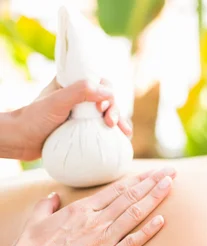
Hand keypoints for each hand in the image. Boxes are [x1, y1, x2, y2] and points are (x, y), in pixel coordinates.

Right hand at [8, 167, 175, 245]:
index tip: (154, 172)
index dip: (139, 179)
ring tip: (170, 186)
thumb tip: (53, 195)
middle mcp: (96, 221)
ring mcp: (102, 240)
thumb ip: (47, 205)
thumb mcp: (37, 220)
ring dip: (154, 198)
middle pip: (131, 196)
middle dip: (153, 183)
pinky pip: (131, 243)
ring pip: (134, 214)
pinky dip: (148, 231)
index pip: (117, 189)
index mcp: (82, 209)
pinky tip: (162, 221)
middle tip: (172, 172)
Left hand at [14, 77, 131, 160]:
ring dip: (120, 121)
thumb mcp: (57, 101)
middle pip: (108, 99)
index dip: (107, 94)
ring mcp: (83, 115)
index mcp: (73, 85)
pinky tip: (123, 138)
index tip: (101, 108)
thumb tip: (108, 92)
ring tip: (124, 133)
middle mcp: (80, 98)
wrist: (22, 141)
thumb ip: (81, 91)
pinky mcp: (85, 130)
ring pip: (109, 114)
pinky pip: (105, 128)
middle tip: (111, 123)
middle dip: (115, 110)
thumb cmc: (35, 119)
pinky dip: (116, 132)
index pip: (100, 83)